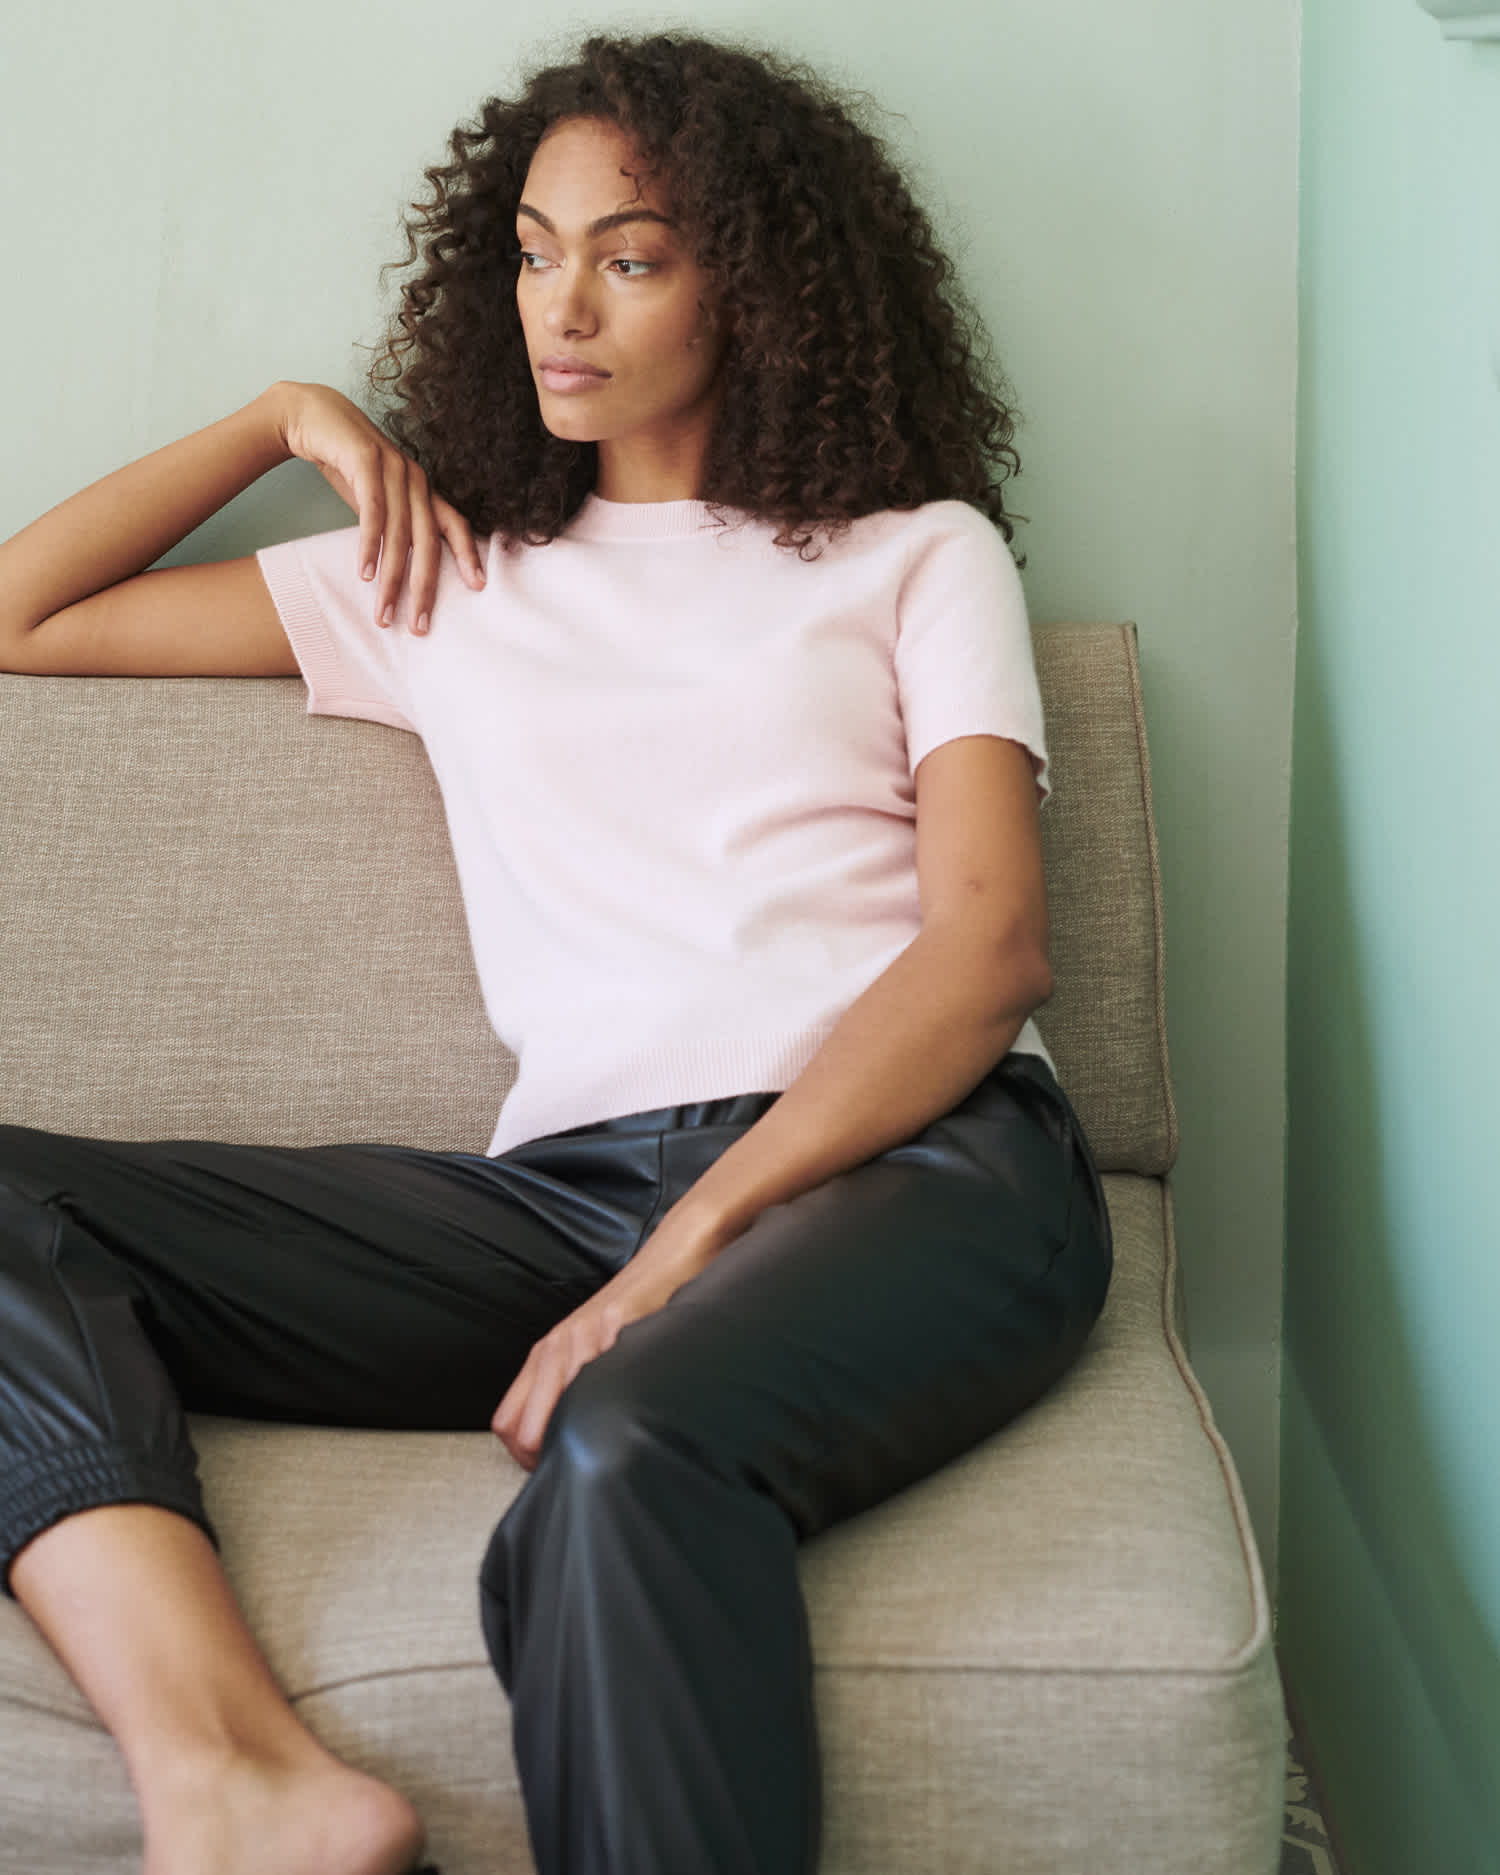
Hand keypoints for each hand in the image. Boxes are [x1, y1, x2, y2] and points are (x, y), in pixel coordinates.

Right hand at [269, 380, 484, 633]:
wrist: (310, 416)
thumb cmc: (346, 464)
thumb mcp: (376, 497)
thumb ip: (394, 525)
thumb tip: (403, 568)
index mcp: (422, 488)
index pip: (454, 524)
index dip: (468, 554)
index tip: (479, 587)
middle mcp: (414, 478)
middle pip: (428, 541)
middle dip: (424, 587)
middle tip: (420, 625)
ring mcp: (392, 467)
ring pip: (399, 533)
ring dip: (392, 578)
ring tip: (384, 612)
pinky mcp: (365, 460)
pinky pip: (373, 511)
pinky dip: (370, 545)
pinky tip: (365, 573)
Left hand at [491, 1207, 728, 1469]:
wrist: (665, 1263)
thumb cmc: (631, 1313)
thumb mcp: (589, 1352)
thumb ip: (570, 1390)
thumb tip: (562, 1447)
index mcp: (543, 1357)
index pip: (506, 1424)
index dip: (525, 1457)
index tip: (554, 1468)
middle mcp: (555, 1348)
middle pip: (523, 1428)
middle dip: (546, 1458)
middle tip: (579, 1469)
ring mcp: (584, 1336)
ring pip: (559, 1409)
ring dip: (580, 1437)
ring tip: (605, 1448)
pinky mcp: (617, 1324)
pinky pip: (604, 1377)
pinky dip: (614, 1403)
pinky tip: (631, 1409)